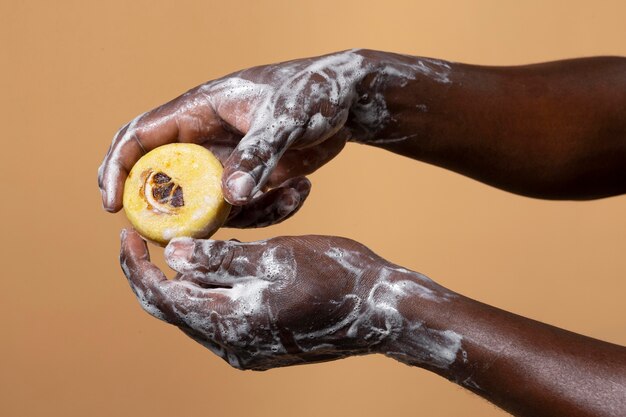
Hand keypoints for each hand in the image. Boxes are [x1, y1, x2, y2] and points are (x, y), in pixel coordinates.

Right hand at [99, 50, 384, 226]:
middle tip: (202, 236)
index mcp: (197, 113)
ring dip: (242, 217)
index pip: (138, 138)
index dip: (116, 169)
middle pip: (168, 183)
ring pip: (210, 207)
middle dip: (179, 215)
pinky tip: (302, 191)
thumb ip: (257, 156)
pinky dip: (271, 211)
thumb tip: (230, 199)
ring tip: (290, 192)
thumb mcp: (284, 119)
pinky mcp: (251, 181)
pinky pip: (245, 210)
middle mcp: (206, 141)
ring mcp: (229, 164)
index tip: (112, 206)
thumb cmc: (311, 93)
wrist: (346, 101)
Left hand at [119, 228, 454, 369]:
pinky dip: (206, 291)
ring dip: (179, 281)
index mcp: (233, 322)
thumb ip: (222, 258)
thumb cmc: (336, 276)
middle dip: (151, 274)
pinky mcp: (261, 344)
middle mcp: (233, 345)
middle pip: (173, 310)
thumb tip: (174, 253)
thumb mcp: (276, 256)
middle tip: (139, 237)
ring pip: (196, 313)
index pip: (164, 297)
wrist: (380, 311)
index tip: (127, 233)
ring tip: (176, 243)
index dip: (138, 266)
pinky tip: (212, 265)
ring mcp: (248, 348)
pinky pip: (218, 318)